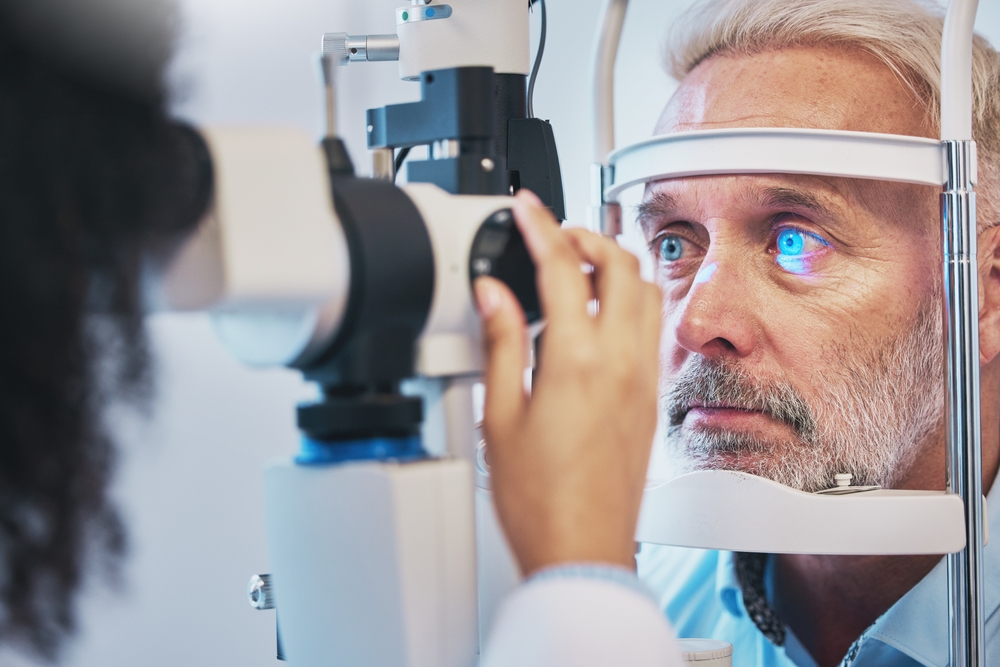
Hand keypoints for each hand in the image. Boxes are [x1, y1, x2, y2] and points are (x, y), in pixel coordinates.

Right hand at [474, 190, 662, 575]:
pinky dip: (627, 301)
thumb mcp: (500, 415)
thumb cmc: (539, 499)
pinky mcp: (649, 398)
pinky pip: (648, 328)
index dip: (540, 226)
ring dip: (614, 264)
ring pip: (644, 291)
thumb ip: (501, 342)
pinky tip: (598, 316)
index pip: (562, 267)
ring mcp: (641, 379)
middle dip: (586, 233)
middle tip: (552, 233)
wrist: (582, 550)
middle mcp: (620, 362)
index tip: (526, 208)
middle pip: (619, 264)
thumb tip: (494, 293)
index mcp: (576, 361)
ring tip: (576, 266)